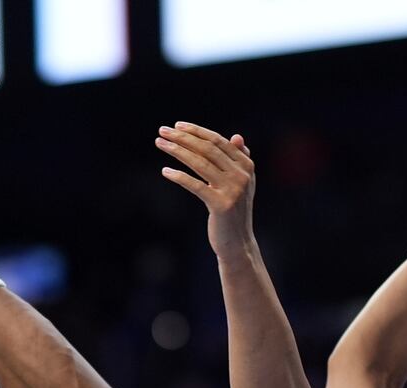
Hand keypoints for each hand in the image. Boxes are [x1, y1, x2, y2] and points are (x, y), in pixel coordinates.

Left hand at [156, 122, 256, 258]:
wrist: (238, 242)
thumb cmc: (233, 211)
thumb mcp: (240, 184)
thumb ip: (239, 160)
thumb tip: (237, 136)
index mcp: (246, 165)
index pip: (218, 141)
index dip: (196, 132)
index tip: (177, 125)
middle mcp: (241, 174)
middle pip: (207, 149)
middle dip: (183, 138)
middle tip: (162, 131)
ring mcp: (232, 189)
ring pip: (200, 163)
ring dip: (177, 151)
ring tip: (160, 144)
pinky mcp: (220, 205)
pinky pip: (195, 185)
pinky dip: (179, 176)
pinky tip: (165, 171)